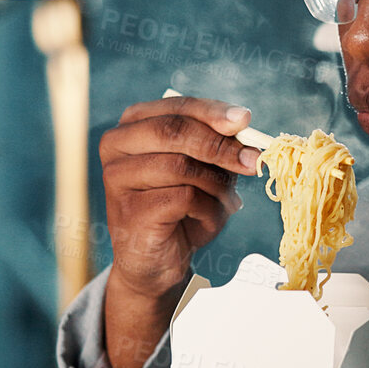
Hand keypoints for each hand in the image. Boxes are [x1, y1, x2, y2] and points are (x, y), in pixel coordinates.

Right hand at [97, 94, 261, 367]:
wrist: (158, 260)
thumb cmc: (181, 208)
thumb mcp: (202, 168)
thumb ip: (217, 143)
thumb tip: (243, 124)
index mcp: (132, 125)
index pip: (176, 107)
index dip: (213, 112)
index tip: (246, 120)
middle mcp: (116, 146)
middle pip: (175, 131)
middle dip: (220, 144)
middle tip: (251, 160)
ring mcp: (117, 178)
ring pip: (182, 166)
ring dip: (217, 185)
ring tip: (226, 202)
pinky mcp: (129, 210)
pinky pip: (184, 198)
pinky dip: (207, 209)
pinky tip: (206, 220)